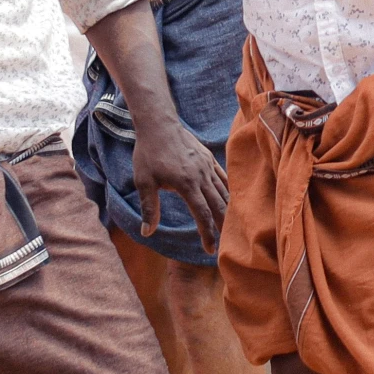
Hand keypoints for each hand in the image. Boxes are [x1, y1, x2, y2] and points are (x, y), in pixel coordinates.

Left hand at [131, 114, 228, 252]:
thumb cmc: (148, 153)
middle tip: (225, 244)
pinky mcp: (208, 158)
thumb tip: (147, 233)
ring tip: (229, 226)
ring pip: (223, 191)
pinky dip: (228, 190)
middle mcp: (201, 176)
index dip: (207, 234)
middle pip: (218, 205)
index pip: (202, 214)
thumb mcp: (144, 182)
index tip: (209, 250)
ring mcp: (207, 165)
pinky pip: (222, 176)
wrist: (158, 124)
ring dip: (227, 210)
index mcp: (187, 184)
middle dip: (222, 226)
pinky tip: (229, 200)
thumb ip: (149, 208)